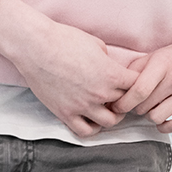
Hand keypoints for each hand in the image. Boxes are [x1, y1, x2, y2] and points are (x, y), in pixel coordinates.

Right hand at [0, 0, 137, 137]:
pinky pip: (86, 132)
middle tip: (120, 94)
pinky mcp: (66, 114)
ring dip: (112, 115)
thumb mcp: (95, 43)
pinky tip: (91, 117)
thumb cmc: (64, 39)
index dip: (135, 82)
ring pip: (109, 122)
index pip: (136, 85)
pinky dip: (93, 128)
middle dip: (125, 99)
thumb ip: (108, 59)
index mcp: (110, 74)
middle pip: (125, 104)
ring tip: (107, 107)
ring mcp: (82, 106)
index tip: (130, 80)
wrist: (36, 47)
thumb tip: (111, 66)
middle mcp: (99, 93)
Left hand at [113, 28, 171, 132]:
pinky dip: (165, 126)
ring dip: (150, 116)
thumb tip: (116, 91)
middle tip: (138, 104)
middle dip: (136, 108)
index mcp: (163, 63)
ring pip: (158, 118)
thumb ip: (134, 72)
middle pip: (146, 106)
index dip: (124, 103)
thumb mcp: (153, 57)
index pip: (139, 90)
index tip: (117, 107)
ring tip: (151, 108)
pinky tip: (162, 119)